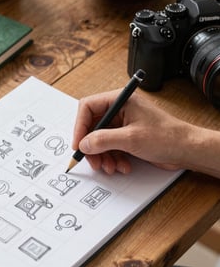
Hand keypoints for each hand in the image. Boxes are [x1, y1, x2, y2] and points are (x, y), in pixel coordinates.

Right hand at [72, 90, 187, 174]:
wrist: (187, 150)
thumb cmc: (167, 136)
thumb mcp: (131, 138)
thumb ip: (103, 140)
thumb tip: (84, 143)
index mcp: (120, 99)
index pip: (88, 107)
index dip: (80, 126)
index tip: (78, 144)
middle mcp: (120, 109)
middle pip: (92, 126)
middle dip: (92, 146)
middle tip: (93, 160)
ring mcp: (123, 124)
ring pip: (100, 139)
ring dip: (103, 155)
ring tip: (110, 166)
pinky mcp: (127, 137)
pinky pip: (110, 147)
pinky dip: (112, 158)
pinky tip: (122, 166)